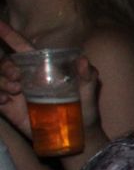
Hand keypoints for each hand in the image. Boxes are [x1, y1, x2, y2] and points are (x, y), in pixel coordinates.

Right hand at [0, 21, 101, 136]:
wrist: (78, 134)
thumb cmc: (84, 108)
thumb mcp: (88, 91)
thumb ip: (87, 75)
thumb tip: (83, 60)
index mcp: (41, 67)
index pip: (21, 48)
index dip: (8, 34)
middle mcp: (25, 77)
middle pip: (4, 63)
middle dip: (5, 66)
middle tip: (17, 77)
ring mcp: (16, 93)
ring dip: (0, 81)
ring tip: (15, 90)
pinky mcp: (10, 109)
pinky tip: (6, 100)